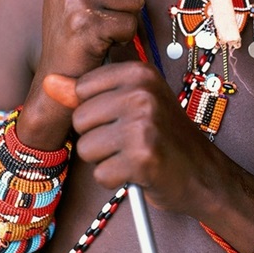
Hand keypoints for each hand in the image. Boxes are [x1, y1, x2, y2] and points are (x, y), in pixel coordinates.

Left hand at [44, 62, 216, 216]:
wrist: (203, 173)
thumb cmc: (164, 136)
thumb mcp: (130, 103)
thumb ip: (87, 93)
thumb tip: (49, 81)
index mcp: (139, 72)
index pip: (82, 88)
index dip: (95, 110)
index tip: (122, 116)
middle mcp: (142, 93)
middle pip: (80, 119)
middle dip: (98, 137)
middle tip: (129, 140)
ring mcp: (143, 124)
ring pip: (86, 148)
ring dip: (105, 160)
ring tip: (133, 155)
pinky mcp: (142, 157)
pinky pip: (101, 174)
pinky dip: (116, 180)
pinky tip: (139, 172)